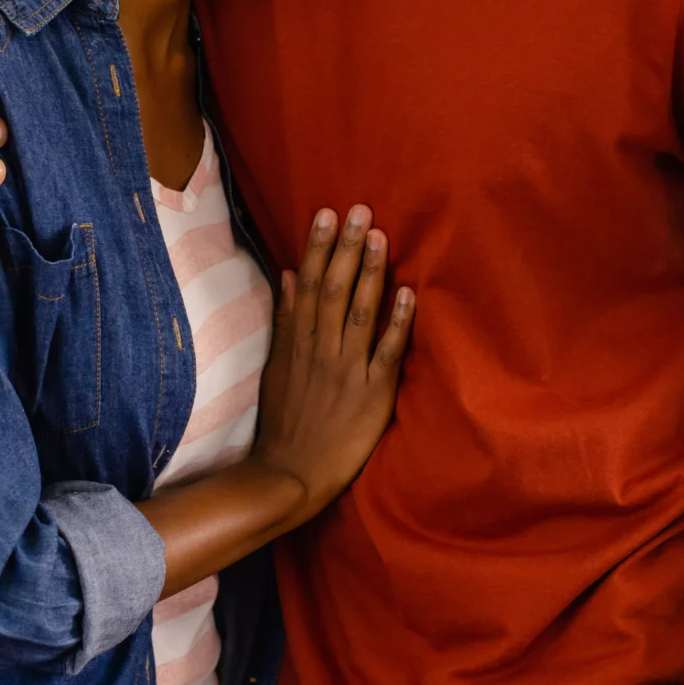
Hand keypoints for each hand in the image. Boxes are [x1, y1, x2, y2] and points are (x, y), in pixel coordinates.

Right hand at [249, 207, 414, 522]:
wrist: (291, 475)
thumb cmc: (284, 422)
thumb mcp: (275, 368)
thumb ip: (284, 321)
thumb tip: (286, 275)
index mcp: (297, 344)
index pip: (307, 285)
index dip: (317, 248)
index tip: (327, 213)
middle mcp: (320, 351)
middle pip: (332, 290)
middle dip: (345, 248)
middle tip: (359, 209)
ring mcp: (346, 372)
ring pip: (359, 314)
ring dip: (370, 274)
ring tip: (380, 236)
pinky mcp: (372, 395)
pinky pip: (386, 354)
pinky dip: (397, 323)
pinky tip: (409, 294)